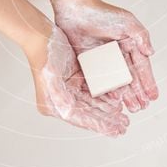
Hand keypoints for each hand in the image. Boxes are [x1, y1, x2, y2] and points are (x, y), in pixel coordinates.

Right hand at [26, 21, 129, 136]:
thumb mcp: (52, 78)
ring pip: (92, 104)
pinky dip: (104, 97)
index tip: (115, 131)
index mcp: (52, 105)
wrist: (42, 35)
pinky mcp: (75, 80)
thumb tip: (69, 113)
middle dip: (107, 120)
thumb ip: (61, 98)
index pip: (80, 119)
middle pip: (88, 114)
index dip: (99, 125)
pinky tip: (116, 101)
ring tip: (122, 117)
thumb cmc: (45, 54)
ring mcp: (68, 91)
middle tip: (124, 126)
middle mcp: (60, 101)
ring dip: (107, 111)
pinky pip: (92, 93)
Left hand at [52, 0, 157, 112]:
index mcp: (129, 44)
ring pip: (117, 82)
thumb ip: (142, 37)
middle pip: (130, 77)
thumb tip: (152, 52)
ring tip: (131, 107)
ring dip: (125, 95)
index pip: (141, 66)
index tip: (153, 95)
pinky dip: (107, 91)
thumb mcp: (127, 22)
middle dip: (138, 93)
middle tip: (143, 106)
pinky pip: (100, 80)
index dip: (148, 82)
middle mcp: (117, 53)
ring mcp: (104, 59)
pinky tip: (113, 100)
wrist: (75, 10)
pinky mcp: (90, 63)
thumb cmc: (101, 12)